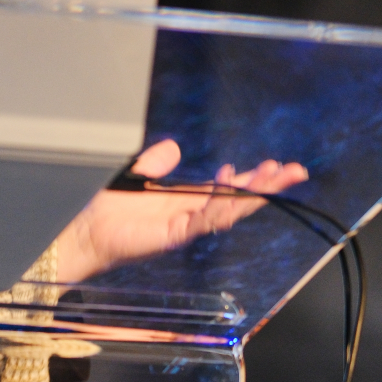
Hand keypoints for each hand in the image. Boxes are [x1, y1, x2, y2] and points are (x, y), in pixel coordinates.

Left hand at [54, 139, 308, 283]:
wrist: (86, 232)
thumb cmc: (108, 210)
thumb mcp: (138, 175)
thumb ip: (157, 162)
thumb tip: (173, 147)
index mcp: (186, 202)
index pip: (227, 189)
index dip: (251, 179)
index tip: (274, 166)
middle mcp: (190, 215)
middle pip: (237, 200)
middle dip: (267, 186)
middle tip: (294, 171)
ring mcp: (184, 227)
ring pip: (228, 210)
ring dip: (252, 194)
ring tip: (275, 177)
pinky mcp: (172, 235)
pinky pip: (203, 221)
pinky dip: (221, 207)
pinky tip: (236, 193)